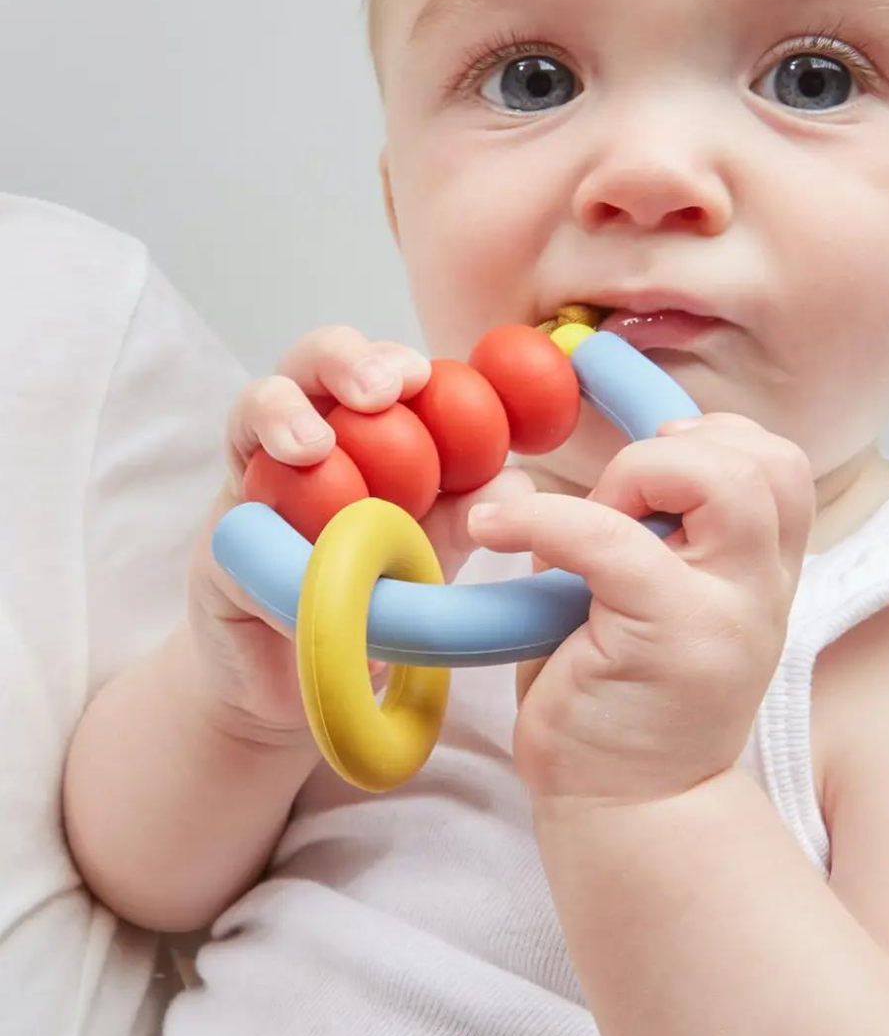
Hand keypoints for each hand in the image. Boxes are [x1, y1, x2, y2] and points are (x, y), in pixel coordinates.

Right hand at [189, 326, 534, 746]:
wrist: (304, 675)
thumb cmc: (368, 598)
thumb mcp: (428, 554)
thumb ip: (468, 516)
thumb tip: (517, 481)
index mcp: (364, 430)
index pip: (378, 371)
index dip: (399, 361)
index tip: (425, 375)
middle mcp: (306, 436)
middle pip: (313, 364)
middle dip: (345, 361)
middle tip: (381, 388)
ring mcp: (256, 478)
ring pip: (255, 408)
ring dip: (283, 414)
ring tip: (313, 445)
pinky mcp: (223, 536)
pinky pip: (235, 513)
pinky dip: (263, 517)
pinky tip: (287, 535)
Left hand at [468, 414, 814, 804]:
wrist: (633, 815)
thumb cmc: (621, 712)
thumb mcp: (644, 614)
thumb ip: (634, 546)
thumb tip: (560, 487)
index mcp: (761, 579)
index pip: (778, 467)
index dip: (711, 444)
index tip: (646, 475)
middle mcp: (760, 591)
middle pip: (767, 462)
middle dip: (677, 453)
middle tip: (616, 505)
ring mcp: (726, 613)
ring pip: (724, 481)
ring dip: (638, 476)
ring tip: (584, 526)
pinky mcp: (671, 637)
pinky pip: (609, 540)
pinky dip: (541, 518)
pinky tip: (492, 528)